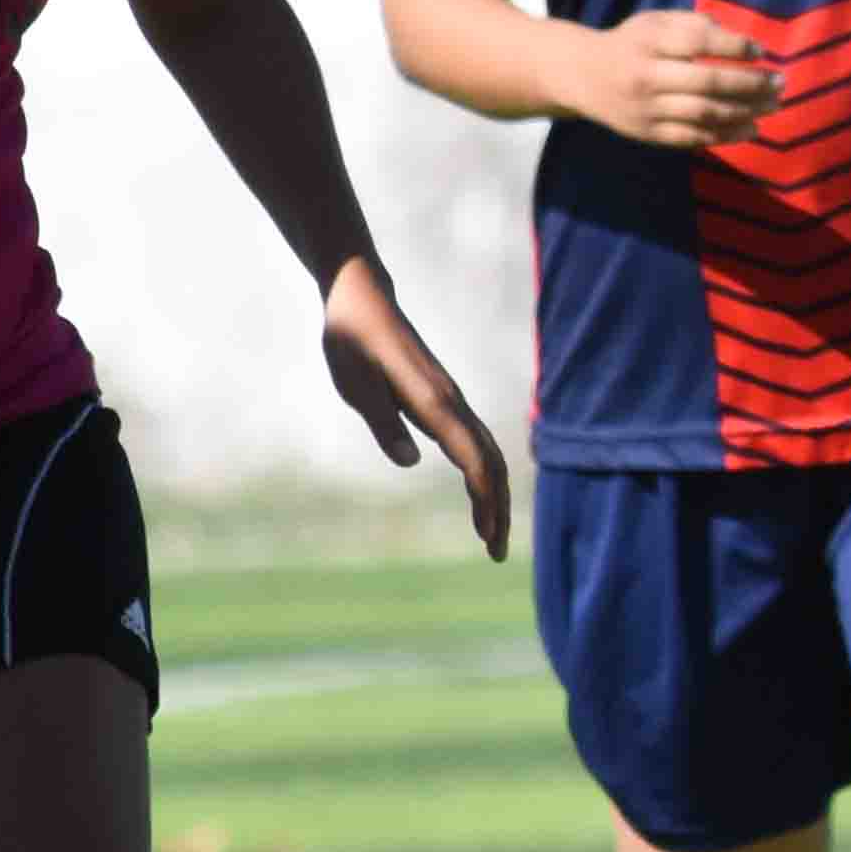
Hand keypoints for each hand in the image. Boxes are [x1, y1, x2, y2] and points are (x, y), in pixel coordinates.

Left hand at [323, 256, 511, 559]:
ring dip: (494, 494)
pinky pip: (475, 442)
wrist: (363, 298)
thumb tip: (410, 461)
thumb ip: (383, 421)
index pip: (474, 457)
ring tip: (490, 534)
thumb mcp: (355, 384)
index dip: (485, 499)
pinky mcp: (443, 400)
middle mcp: (451, 402)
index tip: (486, 536)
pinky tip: (478, 494)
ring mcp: (451, 401)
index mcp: (433, 401)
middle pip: (491, 461)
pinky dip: (483, 473)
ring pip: (488, 453)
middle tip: (495, 554)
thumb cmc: (352, 338)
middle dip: (498, 508)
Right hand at [574, 9, 779, 149]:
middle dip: (750, 83)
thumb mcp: (655, 22)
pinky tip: (750, 128)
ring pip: (704, 113)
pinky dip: (725, 134)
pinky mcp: (649, 133)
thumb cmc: (632, 43)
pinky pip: (693, 137)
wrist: (584, 77)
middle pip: (706, 82)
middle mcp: (647, 76)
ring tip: (772, 106)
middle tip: (780, 83)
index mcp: (649, 41)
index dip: (734, 47)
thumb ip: (693, 24)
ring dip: (745, 112)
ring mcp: (647, 109)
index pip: (698, 43)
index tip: (760, 51)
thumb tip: (740, 41)